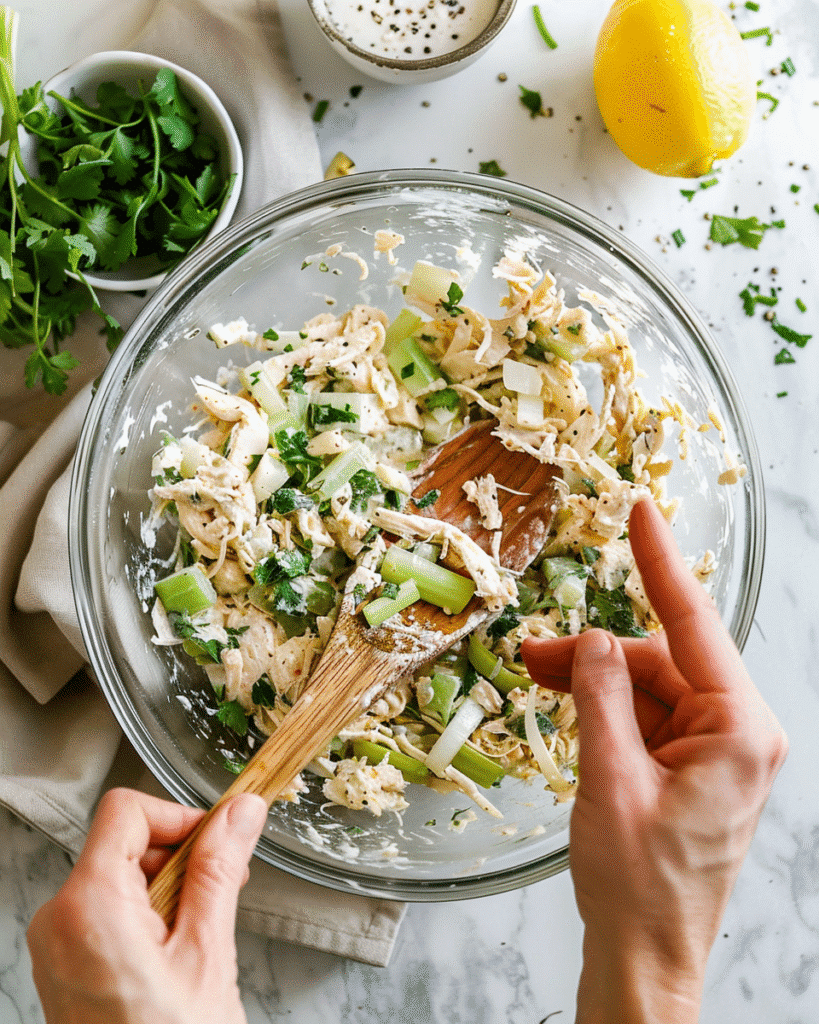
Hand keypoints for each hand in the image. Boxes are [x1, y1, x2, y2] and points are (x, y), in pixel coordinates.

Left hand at [27, 788, 267, 1023]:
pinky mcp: (65, 966)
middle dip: (180, 858)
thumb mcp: (207, 953)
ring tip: (200, 938)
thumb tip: (240, 812)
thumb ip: (220, 870)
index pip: (127, 811)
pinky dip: (147, 917)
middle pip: (123, 843)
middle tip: (224, 892)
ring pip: (118, 878)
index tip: (219, 838)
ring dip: (168, 891)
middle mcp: (60, 919)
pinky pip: (106, 913)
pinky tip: (177, 955)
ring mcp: (58, 945)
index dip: (179, 816)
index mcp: (89, 906)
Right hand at [521, 498, 786, 1023]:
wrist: (644, 956)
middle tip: (532, 651)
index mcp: (737, 730)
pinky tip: (566, 703)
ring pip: (646, 685)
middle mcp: (735, 732)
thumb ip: (601, 696)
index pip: (693, 625)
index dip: (660, 563)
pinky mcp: (689, 767)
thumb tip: (594, 639)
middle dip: (595, 651)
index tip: (640, 513)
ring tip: (535, 675)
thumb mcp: (609, 779)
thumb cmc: (637, 885)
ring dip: (592, 680)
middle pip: (659, 660)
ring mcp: (712, 750)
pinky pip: (644, 715)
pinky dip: (603, 707)